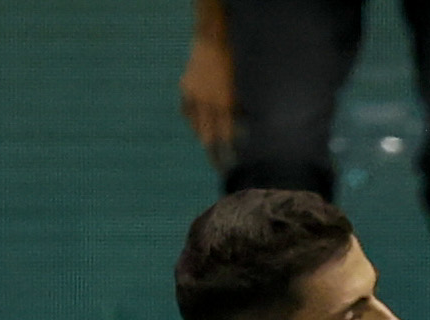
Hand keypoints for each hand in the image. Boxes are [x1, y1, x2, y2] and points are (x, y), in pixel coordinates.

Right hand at [180, 33, 236, 164]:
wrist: (211, 40)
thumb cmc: (233, 62)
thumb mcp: (240, 87)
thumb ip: (239, 108)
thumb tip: (243, 127)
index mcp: (225, 104)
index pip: (226, 137)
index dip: (228, 153)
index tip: (231, 167)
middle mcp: (208, 103)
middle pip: (210, 136)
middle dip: (214, 154)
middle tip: (218, 168)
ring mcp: (194, 96)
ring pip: (197, 125)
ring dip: (203, 137)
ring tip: (209, 147)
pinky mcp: (186, 88)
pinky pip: (187, 110)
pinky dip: (192, 120)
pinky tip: (196, 126)